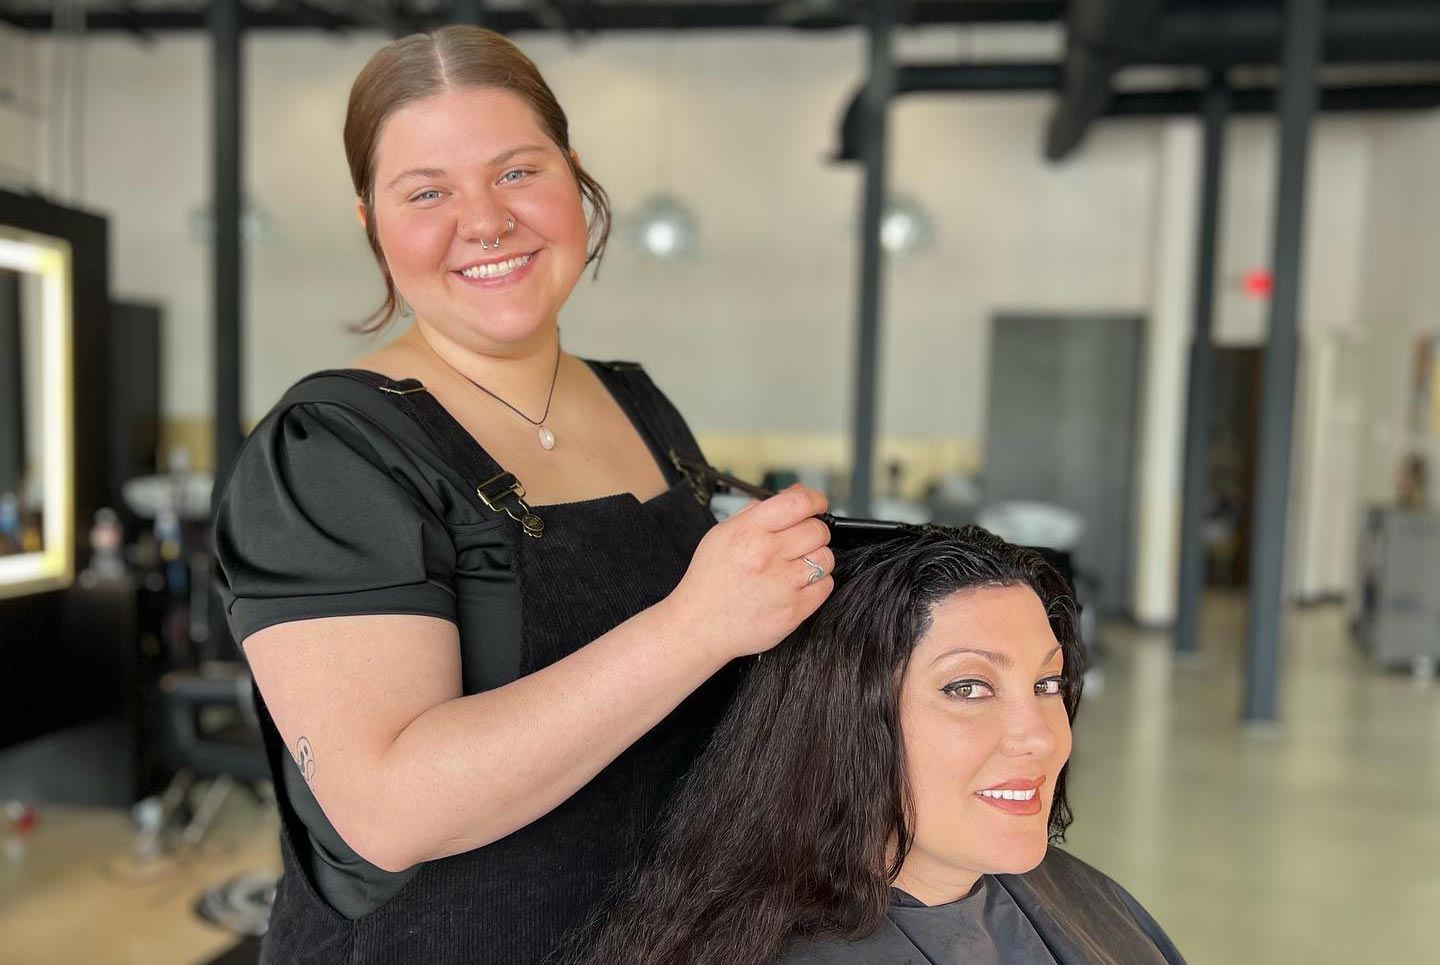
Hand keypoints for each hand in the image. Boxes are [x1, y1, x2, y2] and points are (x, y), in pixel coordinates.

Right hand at [664, 485, 834, 661]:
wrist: (698, 626)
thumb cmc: (709, 581)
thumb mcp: (721, 534)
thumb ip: (756, 511)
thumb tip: (792, 494)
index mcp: (748, 532)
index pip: (798, 503)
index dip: (815, 500)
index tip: (818, 504)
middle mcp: (767, 555)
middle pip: (818, 530)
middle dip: (813, 532)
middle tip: (800, 541)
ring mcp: (783, 584)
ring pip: (826, 558)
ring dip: (816, 559)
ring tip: (795, 566)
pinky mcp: (794, 610)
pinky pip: (825, 586)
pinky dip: (816, 584)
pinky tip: (795, 585)